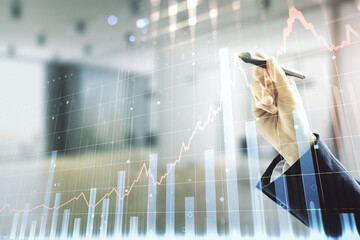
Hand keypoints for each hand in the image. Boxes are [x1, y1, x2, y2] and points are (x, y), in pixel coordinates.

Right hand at [250, 51, 315, 165]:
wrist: (291, 138)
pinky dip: (261, 103)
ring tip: (271, 103)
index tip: (257, 53)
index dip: (264, 60)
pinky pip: (254, 99)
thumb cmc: (295, 116)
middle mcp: (273, 89)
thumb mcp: (289, 94)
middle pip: (259, 75)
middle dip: (259, 75)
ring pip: (255, 87)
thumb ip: (278, 77)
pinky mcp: (256, 108)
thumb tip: (271, 59)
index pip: (272, 68)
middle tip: (261, 76)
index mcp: (283, 83)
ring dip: (262, 93)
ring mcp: (264, 99)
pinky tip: (270, 110)